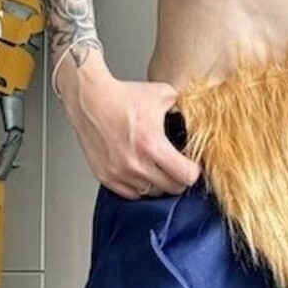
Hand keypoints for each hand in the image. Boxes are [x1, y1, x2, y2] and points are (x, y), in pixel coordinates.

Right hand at [65, 72, 200, 197]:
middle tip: (177, 166)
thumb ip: (184, 107)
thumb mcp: (163, 94)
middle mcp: (135, 163)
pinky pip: (131, 194)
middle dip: (179, 178)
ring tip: (157, 166)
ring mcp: (119, 173)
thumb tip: (198, 117)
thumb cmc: (122, 96)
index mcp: (152, 144)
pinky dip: (138, 186)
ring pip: (151, 193)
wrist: (90, 99)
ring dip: (158, 183)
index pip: (186, 176)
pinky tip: (141, 171)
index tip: (192, 164)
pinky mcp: (106, 176)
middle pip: (171, 188)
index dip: (194, 171)